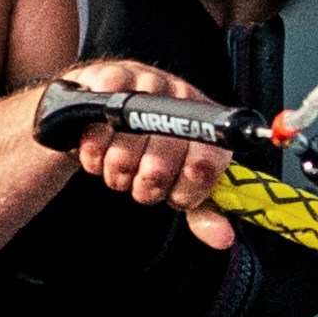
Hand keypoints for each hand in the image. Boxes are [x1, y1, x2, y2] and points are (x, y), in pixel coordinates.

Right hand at [48, 60, 236, 245]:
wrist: (106, 112)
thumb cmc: (150, 150)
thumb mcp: (180, 181)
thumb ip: (203, 213)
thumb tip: (223, 239)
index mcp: (209, 127)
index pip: (208, 165)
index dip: (186, 189)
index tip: (173, 196)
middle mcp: (184, 98)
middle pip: (162, 162)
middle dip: (145, 186)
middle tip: (139, 183)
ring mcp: (148, 84)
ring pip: (127, 148)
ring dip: (116, 171)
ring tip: (118, 167)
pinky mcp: (112, 77)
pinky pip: (99, 125)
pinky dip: (94, 151)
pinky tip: (98, 151)